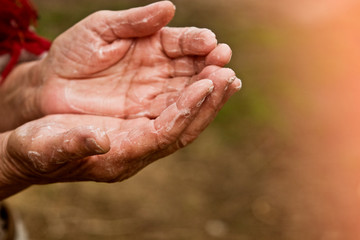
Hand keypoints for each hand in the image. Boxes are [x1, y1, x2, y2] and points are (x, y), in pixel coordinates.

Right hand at [0, 66, 240, 199]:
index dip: (186, 110)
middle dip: (208, 100)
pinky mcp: (140, 121)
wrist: (36, 148)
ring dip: (206, 92)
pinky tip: (205, 74)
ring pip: (183, 114)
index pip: (164, 135)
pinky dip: (191, 90)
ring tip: (225, 66)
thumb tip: (101, 140)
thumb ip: (73, 145)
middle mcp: (139, 147)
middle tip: (229, 72)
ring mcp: (142, 134)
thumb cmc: (38, 149)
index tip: (208, 84)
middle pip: (184, 126)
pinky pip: (173, 106)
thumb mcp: (46, 146)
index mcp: (121, 157)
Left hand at [38, 1, 231, 118]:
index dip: (197, 43)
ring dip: (208, 91)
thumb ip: (134, 22)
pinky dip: (190, 112)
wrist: (49, 87)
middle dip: (210, 67)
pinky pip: (171, 119)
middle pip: (192, 71)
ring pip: (188, 96)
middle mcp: (160, 74)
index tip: (210, 43)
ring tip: (226, 81)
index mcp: (153, 48)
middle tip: (224, 63)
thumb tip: (169, 8)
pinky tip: (204, 103)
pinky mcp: (145, 123)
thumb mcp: (100, 30)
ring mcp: (155, 99)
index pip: (181, 44)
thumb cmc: (73, 54)